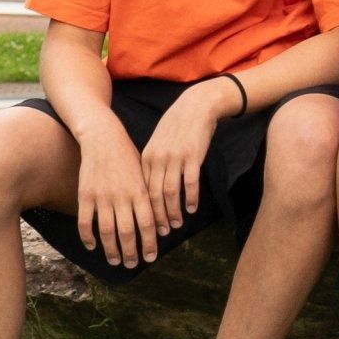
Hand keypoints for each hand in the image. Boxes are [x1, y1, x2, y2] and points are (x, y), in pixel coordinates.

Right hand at [73, 124, 161, 270]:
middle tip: (132, 265)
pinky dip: (88, 237)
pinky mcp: (86, 195)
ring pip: (106, 231)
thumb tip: (158, 222)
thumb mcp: (144, 174)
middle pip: (127, 231)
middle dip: (131, 252)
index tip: (150, 257)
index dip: (149, 243)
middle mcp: (122, 196)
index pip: (148, 223)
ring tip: (115, 260)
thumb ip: (149, 197)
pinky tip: (93, 246)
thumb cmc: (128, 157)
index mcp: (140, 191)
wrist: (103, 138)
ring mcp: (102, 196)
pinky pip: (85, 221)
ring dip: (111, 249)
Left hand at [139, 82, 228, 231]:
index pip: (142, 191)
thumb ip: (152, 163)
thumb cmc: (178, 126)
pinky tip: (192, 208)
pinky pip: (189, 183)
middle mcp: (158, 159)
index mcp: (146, 157)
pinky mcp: (192, 156)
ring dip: (173, 211)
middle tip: (162, 232)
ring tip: (177, 224)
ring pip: (170, 193)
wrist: (196, 106)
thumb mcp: (158, 143)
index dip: (146, 210)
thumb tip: (149, 186)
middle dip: (157, 217)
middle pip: (153, 195)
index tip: (149, 225)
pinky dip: (190, 198)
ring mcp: (175, 158)